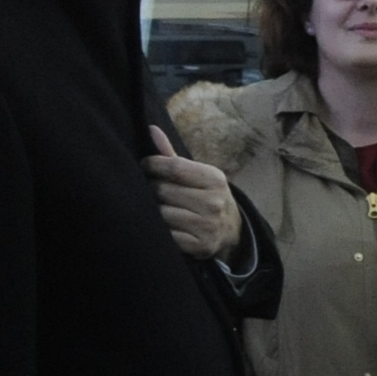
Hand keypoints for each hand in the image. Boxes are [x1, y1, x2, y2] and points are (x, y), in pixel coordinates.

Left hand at [147, 126, 243, 259]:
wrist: (231, 232)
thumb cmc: (206, 198)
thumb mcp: (198, 176)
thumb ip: (172, 157)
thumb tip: (151, 129)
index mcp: (215, 179)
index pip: (173, 167)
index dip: (151, 165)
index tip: (146, 167)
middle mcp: (214, 202)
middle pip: (163, 191)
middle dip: (152, 190)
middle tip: (155, 192)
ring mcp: (208, 225)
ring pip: (161, 213)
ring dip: (155, 212)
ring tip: (160, 209)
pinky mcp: (200, 246)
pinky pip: (166, 235)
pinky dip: (162, 232)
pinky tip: (166, 227)